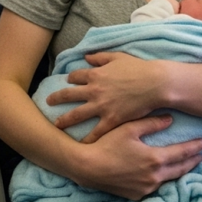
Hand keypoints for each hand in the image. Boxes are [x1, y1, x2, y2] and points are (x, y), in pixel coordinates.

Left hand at [47, 52, 164, 141]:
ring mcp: (101, 106)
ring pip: (77, 114)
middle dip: (56, 98)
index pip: (76, 77)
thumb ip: (99, 57)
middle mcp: (94, 90)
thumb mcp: (117, 57)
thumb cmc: (138, 68)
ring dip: (64, 120)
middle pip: (69, 95)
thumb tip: (86, 57)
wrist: (154, 84)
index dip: (70, 79)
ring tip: (56, 125)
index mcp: (95, 74)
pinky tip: (81, 145)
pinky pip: (96, 132)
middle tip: (48, 102)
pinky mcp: (111, 120)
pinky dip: (87, 139)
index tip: (67, 82)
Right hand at [74, 115, 201, 199]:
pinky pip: (155, 187)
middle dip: (192, 161)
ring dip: (178, 171)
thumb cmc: (107, 144)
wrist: (88, 167)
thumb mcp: (128, 129)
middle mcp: (155, 177)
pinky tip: (163, 174)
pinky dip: (163, 179)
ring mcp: (147, 188)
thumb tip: (170, 119)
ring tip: (185, 164)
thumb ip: (150, 123)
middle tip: (201, 155)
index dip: (194, 147)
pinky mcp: (137, 195)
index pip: (182, 153)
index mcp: (155, 159)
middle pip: (180, 169)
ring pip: (169, 179)